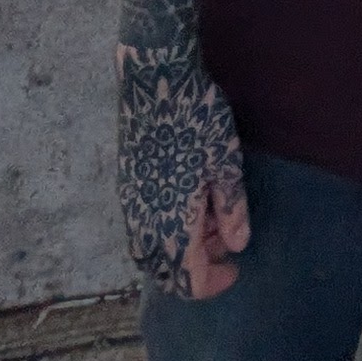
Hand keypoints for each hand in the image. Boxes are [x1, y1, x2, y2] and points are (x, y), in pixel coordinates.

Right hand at [120, 44, 251, 296]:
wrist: (154, 77)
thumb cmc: (196, 117)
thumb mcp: (225, 161)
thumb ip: (231, 208)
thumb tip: (237, 245)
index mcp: (172, 223)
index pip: (188, 280)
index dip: (214, 283)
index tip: (235, 267)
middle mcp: (144, 221)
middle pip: (165, 272)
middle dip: (197, 266)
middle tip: (225, 236)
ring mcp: (129, 203)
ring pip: (149, 252)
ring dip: (179, 248)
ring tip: (210, 214)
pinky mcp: (124, 184)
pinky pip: (141, 228)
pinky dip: (164, 229)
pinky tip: (188, 198)